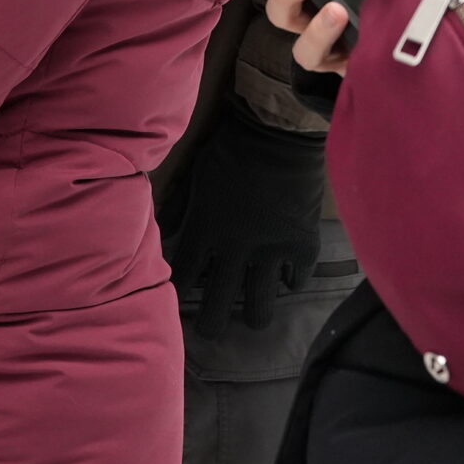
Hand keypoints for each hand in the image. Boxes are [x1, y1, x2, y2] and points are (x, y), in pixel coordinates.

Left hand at [162, 102, 329, 337]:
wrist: (279, 131)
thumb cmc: (229, 149)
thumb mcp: (194, 176)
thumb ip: (177, 208)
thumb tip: (160, 233)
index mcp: (204, 229)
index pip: (182, 274)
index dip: (178, 292)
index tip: (175, 305)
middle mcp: (235, 248)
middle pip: (219, 302)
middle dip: (212, 324)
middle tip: (210, 332)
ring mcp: (271, 250)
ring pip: (260, 303)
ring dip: (253, 315)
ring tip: (252, 322)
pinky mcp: (303, 245)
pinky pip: (296, 278)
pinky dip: (291, 280)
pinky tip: (286, 280)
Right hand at [267, 0, 391, 76]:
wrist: (424, 44)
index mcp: (316, 0)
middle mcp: (318, 30)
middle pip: (283, 18)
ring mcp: (336, 58)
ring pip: (307, 53)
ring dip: (318, 31)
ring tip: (337, 12)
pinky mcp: (357, 78)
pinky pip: (346, 75)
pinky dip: (356, 59)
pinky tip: (370, 45)